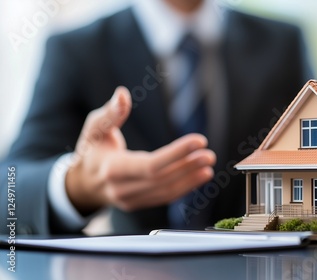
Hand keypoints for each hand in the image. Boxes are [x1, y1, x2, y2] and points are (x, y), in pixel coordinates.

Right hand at [65, 86, 215, 214]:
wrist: (83, 183)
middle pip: (162, 179)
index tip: (199, 141)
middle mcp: (122, 189)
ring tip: (208, 165)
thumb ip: (110, 113)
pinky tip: (200, 176)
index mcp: (111, 169)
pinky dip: (185, 186)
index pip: (150, 165)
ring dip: (190, 178)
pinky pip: (165, 197)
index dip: (176, 154)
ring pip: (166, 191)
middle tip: (209, 154)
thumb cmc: (92, 150)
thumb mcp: (94, 129)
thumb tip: (122, 94)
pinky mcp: (139, 204)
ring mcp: (131, 200)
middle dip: (188, 166)